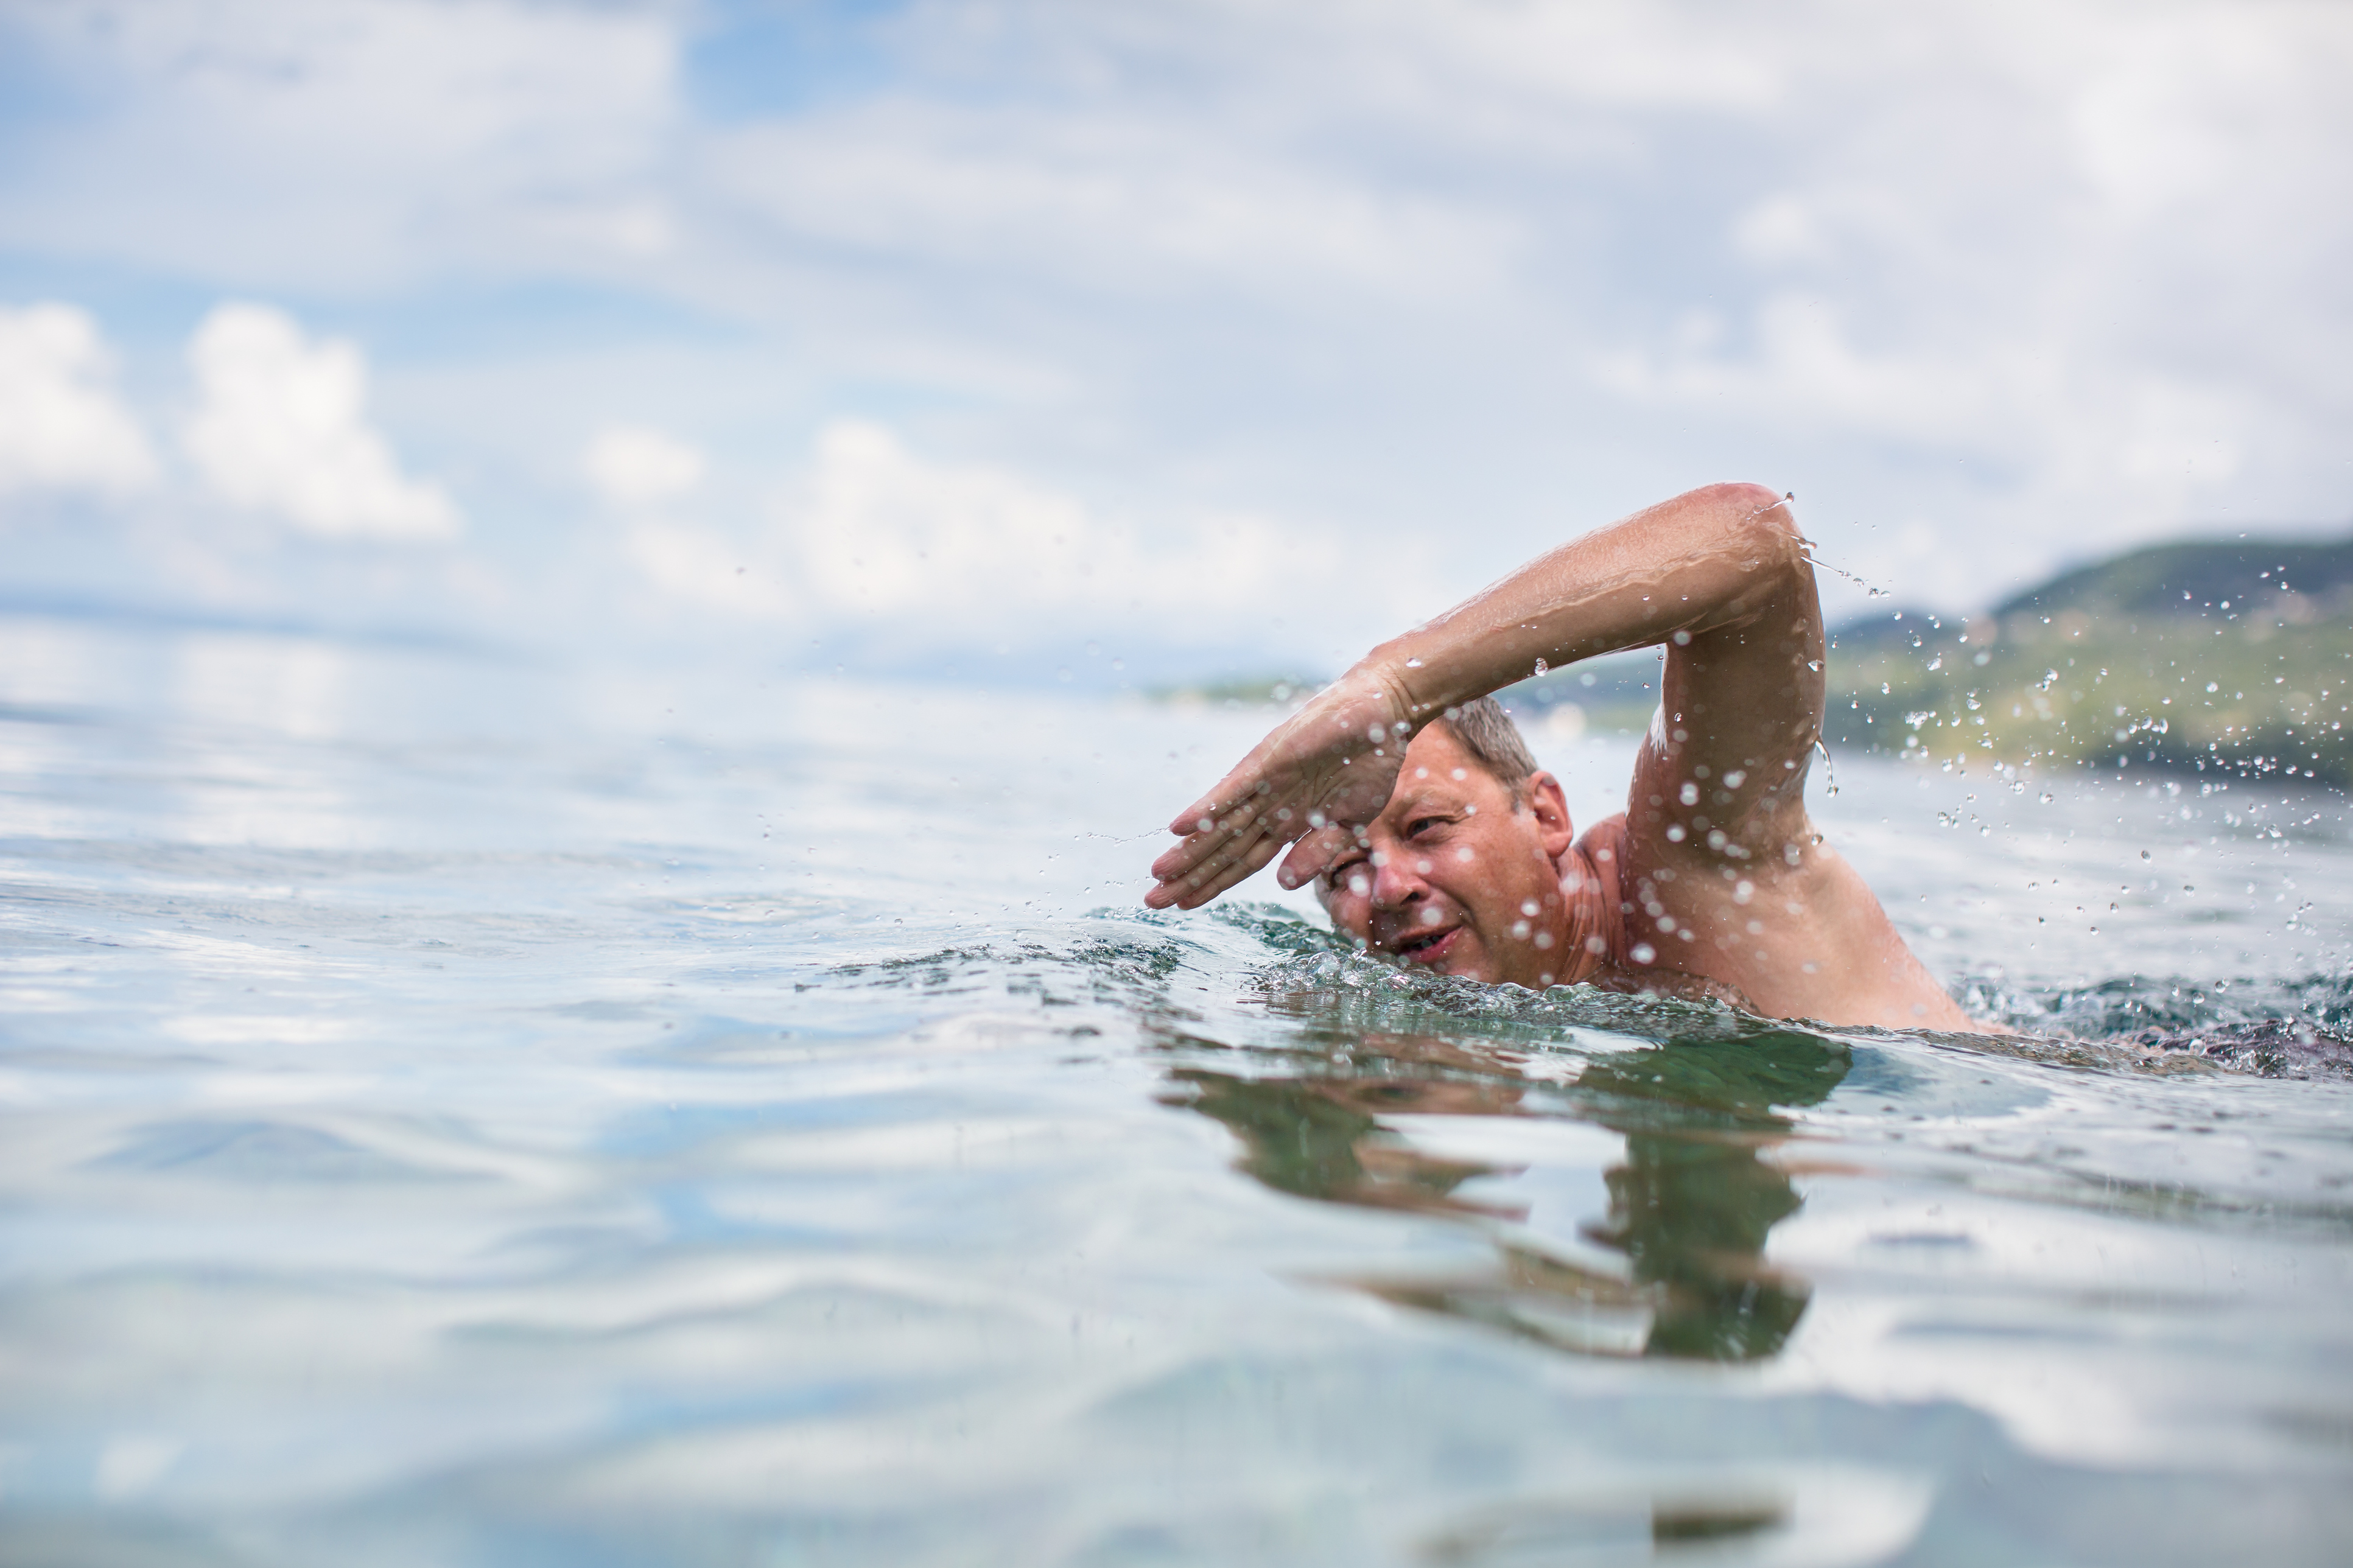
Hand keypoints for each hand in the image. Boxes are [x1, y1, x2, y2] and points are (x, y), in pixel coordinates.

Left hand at [1145, 669, 1415, 908]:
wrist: (1383, 716)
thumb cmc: (1367, 765)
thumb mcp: (1349, 822)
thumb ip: (1318, 852)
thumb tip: (1283, 884)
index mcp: (1288, 823)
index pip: (1242, 861)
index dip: (1213, 883)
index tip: (1183, 905)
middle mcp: (1269, 806)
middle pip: (1223, 849)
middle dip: (1190, 876)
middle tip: (1153, 900)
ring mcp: (1267, 784)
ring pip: (1221, 824)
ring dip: (1189, 850)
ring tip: (1159, 874)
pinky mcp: (1269, 761)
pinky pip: (1233, 790)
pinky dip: (1207, 808)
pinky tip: (1179, 827)